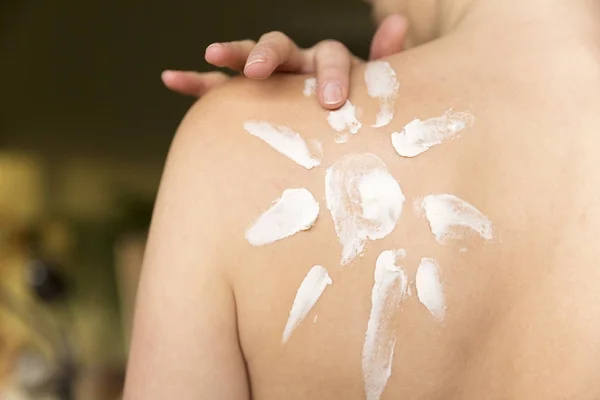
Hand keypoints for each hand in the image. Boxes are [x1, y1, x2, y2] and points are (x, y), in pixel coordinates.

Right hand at [161, 14, 407, 109]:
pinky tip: (172, 79)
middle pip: (280, 46)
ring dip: (230, 57)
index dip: (331, 74)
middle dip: (268, 56)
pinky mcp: (247, 95)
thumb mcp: (376, 90)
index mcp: (329, 63)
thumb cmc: (358, 111)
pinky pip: (219, 86)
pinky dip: (197, 82)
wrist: (339, 126)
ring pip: (246, 61)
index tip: (331, 101)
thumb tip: (399, 23)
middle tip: (260, 72)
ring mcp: (270, 79)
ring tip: (210, 55)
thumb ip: (386, 62)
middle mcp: (296, 64)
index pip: (329, 56)